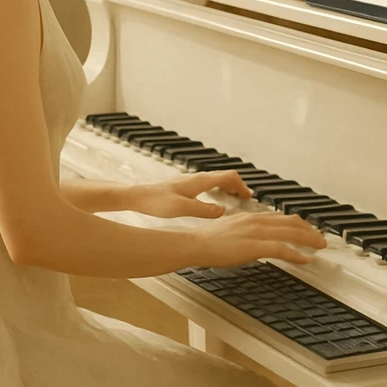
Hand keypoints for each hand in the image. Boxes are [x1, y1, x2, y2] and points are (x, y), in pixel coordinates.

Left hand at [132, 170, 253, 218]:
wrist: (138, 196)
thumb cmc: (156, 202)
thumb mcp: (182, 209)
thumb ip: (204, 210)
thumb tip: (223, 211)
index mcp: (199, 181)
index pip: (229, 177)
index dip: (242, 186)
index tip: (249, 197)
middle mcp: (197, 177)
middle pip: (225, 176)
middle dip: (238, 185)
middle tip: (246, 198)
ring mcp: (191, 180)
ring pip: (217, 178)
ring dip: (229, 186)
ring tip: (236, 198)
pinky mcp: (185, 185)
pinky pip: (208, 183)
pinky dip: (218, 188)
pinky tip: (215, 199)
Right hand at [190, 211, 327, 267]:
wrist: (196, 244)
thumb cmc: (209, 240)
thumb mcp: (231, 230)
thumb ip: (246, 231)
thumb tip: (257, 238)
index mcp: (250, 216)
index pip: (280, 217)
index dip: (298, 223)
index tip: (308, 229)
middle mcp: (256, 220)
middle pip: (290, 222)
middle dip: (308, 230)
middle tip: (320, 238)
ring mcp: (256, 232)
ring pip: (290, 232)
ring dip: (308, 239)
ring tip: (320, 246)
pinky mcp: (254, 245)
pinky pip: (281, 248)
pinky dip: (295, 253)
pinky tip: (304, 259)